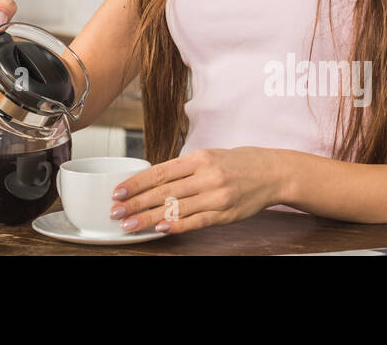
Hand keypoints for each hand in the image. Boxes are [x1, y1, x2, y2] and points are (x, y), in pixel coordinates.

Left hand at [108, 147, 286, 234]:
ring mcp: (216, 195)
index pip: (160, 171)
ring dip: (150, 218)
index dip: (136, 183)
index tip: (117, 192)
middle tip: (116, 212)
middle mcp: (206, 175)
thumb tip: (149, 181)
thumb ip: (182, 168)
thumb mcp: (207, 157)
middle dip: (136, 203)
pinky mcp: (226, 213)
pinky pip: (197, 221)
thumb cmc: (234, 163)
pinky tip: (161, 229)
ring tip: (129, 225)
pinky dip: (177, 226)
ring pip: (177, 208)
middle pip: (164, 192)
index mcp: (198, 158)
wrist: (271, 172)